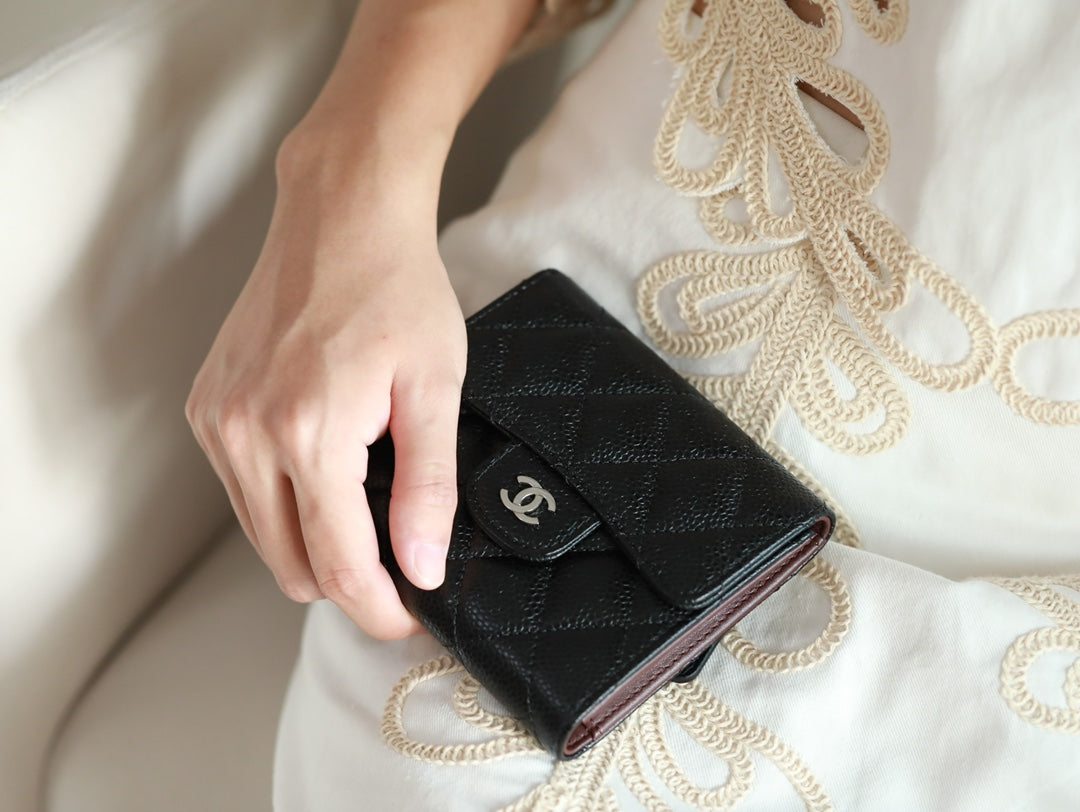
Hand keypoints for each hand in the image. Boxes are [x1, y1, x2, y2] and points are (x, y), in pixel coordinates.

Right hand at [186, 145, 465, 639]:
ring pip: (263, 537)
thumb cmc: (398, 290)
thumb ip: (427, 487)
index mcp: (307, 434)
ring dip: (315, 546)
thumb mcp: (435, 389)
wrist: (342, 217)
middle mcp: (245, 434)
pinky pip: (243, 492)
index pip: (339, 567)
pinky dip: (285, 506)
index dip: (379, 610)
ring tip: (370, 514)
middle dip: (348, 585)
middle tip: (400, 568)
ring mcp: (217, 421)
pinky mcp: (208, 407)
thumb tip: (420, 567)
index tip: (410, 618)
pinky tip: (326, 474)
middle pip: (292, 567)